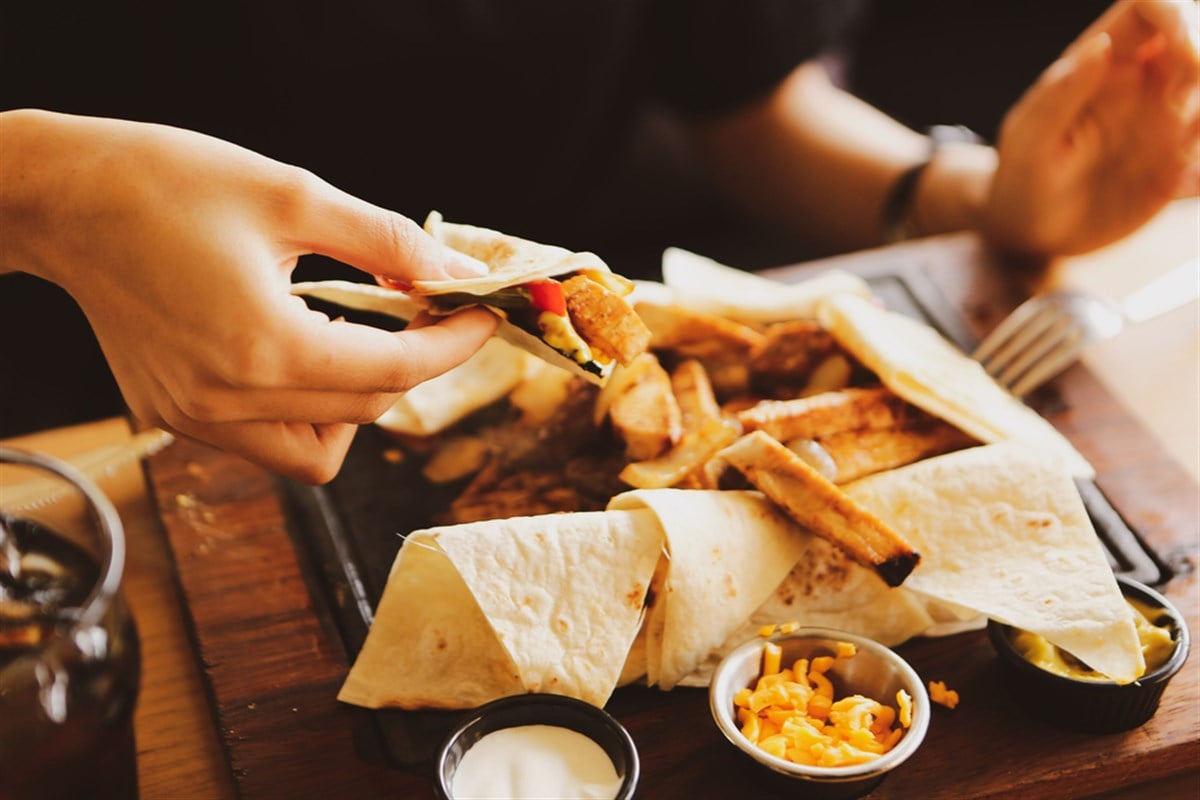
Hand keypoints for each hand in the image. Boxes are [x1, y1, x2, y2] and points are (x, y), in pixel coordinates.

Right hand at [0, 110, 497, 482]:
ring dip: (357, 402)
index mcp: (262, 348)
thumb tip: (451, 275)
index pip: (395, 372)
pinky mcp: (176, 417)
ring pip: (318, 451)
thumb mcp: (292, 194)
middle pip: (365, 413)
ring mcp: (197, 420)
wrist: (62, 200)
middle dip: (412, 364)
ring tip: (356, 337)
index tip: (483, 316)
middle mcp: (227, 404)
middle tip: (427, 312)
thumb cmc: (167, 182)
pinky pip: (268, 440)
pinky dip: (305, 408)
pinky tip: (302, 349)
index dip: (452, 345)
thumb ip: (386, 241)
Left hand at [983, 0, 1199, 255]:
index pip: (1150, 7)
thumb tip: (1100, 46)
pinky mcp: (1180, 159)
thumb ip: (1060, 95)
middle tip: (1175, 114)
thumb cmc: (1021, 180)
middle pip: (1198, 39)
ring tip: (1173, 160)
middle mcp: (1143, 82)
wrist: (1032, 234)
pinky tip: (1179, 186)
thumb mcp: (1029, 143)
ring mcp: (1166, 119)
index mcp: (1103, 63)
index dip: (1178, 16)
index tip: (1185, 57)